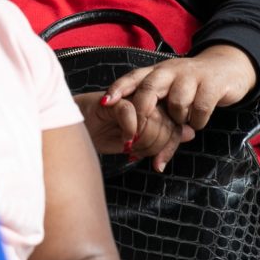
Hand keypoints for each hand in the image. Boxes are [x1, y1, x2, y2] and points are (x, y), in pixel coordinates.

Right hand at [78, 91, 194, 165]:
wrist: (70, 128)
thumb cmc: (101, 133)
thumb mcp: (137, 142)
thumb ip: (163, 136)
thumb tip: (190, 133)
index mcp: (150, 107)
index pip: (173, 124)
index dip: (169, 145)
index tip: (158, 162)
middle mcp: (141, 99)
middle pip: (166, 122)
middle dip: (156, 146)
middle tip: (138, 153)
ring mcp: (127, 98)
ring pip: (152, 117)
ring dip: (143, 140)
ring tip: (131, 148)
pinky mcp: (112, 99)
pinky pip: (130, 112)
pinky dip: (129, 130)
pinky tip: (123, 140)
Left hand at [96, 45, 257, 170]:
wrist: (228, 68)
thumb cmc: (193, 88)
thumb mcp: (171, 97)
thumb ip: (159, 119)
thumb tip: (145, 156)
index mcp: (156, 72)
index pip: (132, 78)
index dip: (117, 90)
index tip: (104, 104)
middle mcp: (169, 71)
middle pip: (148, 90)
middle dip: (142, 115)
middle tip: (137, 137)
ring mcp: (190, 76)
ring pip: (176, 103)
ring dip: (178, 120)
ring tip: (182, 122)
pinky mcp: (211, 84)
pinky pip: (199, 109)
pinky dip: (197, 122)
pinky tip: (197, 122)